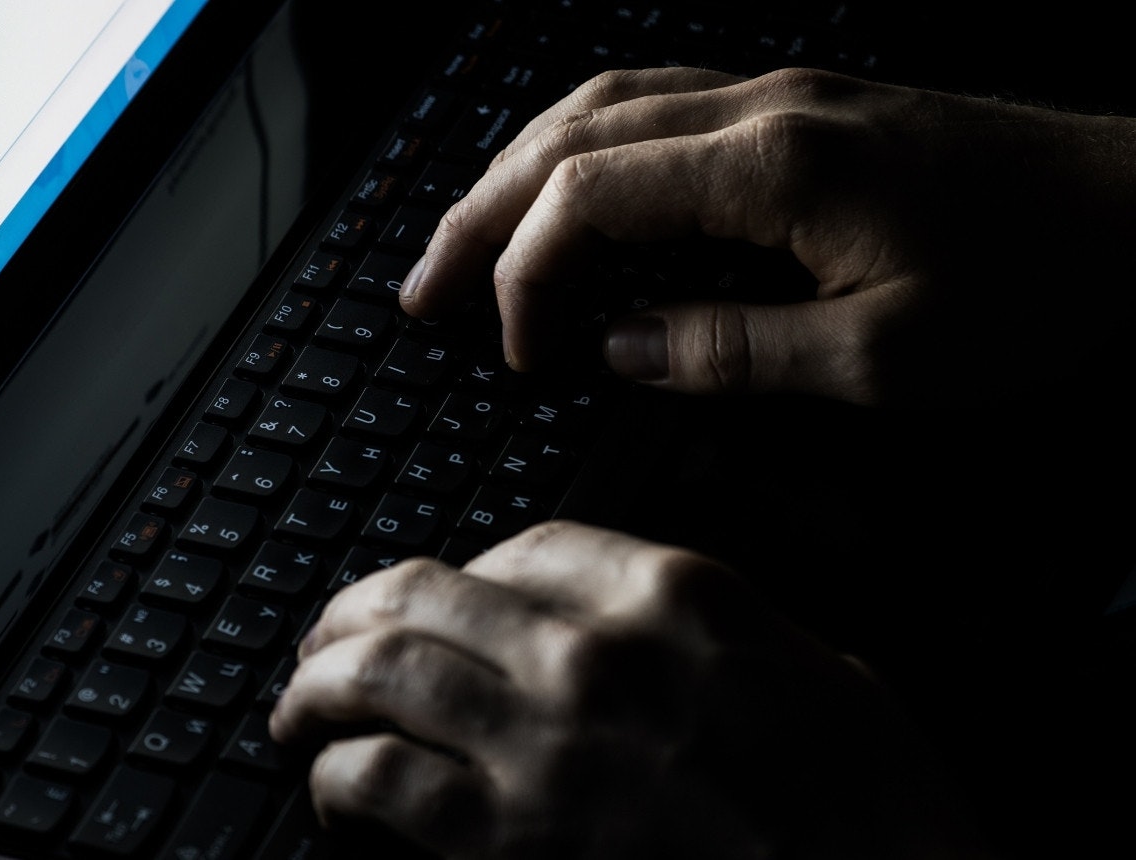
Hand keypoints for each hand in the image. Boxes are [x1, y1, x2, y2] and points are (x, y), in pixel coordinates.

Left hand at [269, 520, 992, 857]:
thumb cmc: (876, 812)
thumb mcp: (817, 672)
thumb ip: (714, 628)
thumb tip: (629, 619)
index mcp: (678, 594)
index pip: (525, 546)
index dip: (462, 570)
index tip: (439, 598)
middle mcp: (597, 651)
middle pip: (425, 593)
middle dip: (357, 612)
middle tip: (327, 637)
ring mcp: (547, 744)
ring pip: (382, 675)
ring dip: (318, 686)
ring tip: (299, 704)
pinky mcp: (511, 840)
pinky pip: (381, 785)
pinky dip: (336, 779)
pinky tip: (331, 788)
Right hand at [398, 67, 1135, 406]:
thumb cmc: (1035, 282)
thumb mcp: (884, 355)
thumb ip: (734, 350)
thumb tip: (618, 351)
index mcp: (772, 166)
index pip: (586, 198)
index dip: (524, 275)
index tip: (518, 353)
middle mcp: (759, 109)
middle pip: (567, 137)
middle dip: (478, 212)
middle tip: (420, 284)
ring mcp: (775, 97)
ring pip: (601, 108)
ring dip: (516, 171)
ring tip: (465, 237)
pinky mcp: (796, 111)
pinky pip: (653, 110)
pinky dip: (582, 152)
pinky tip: (564, 192)